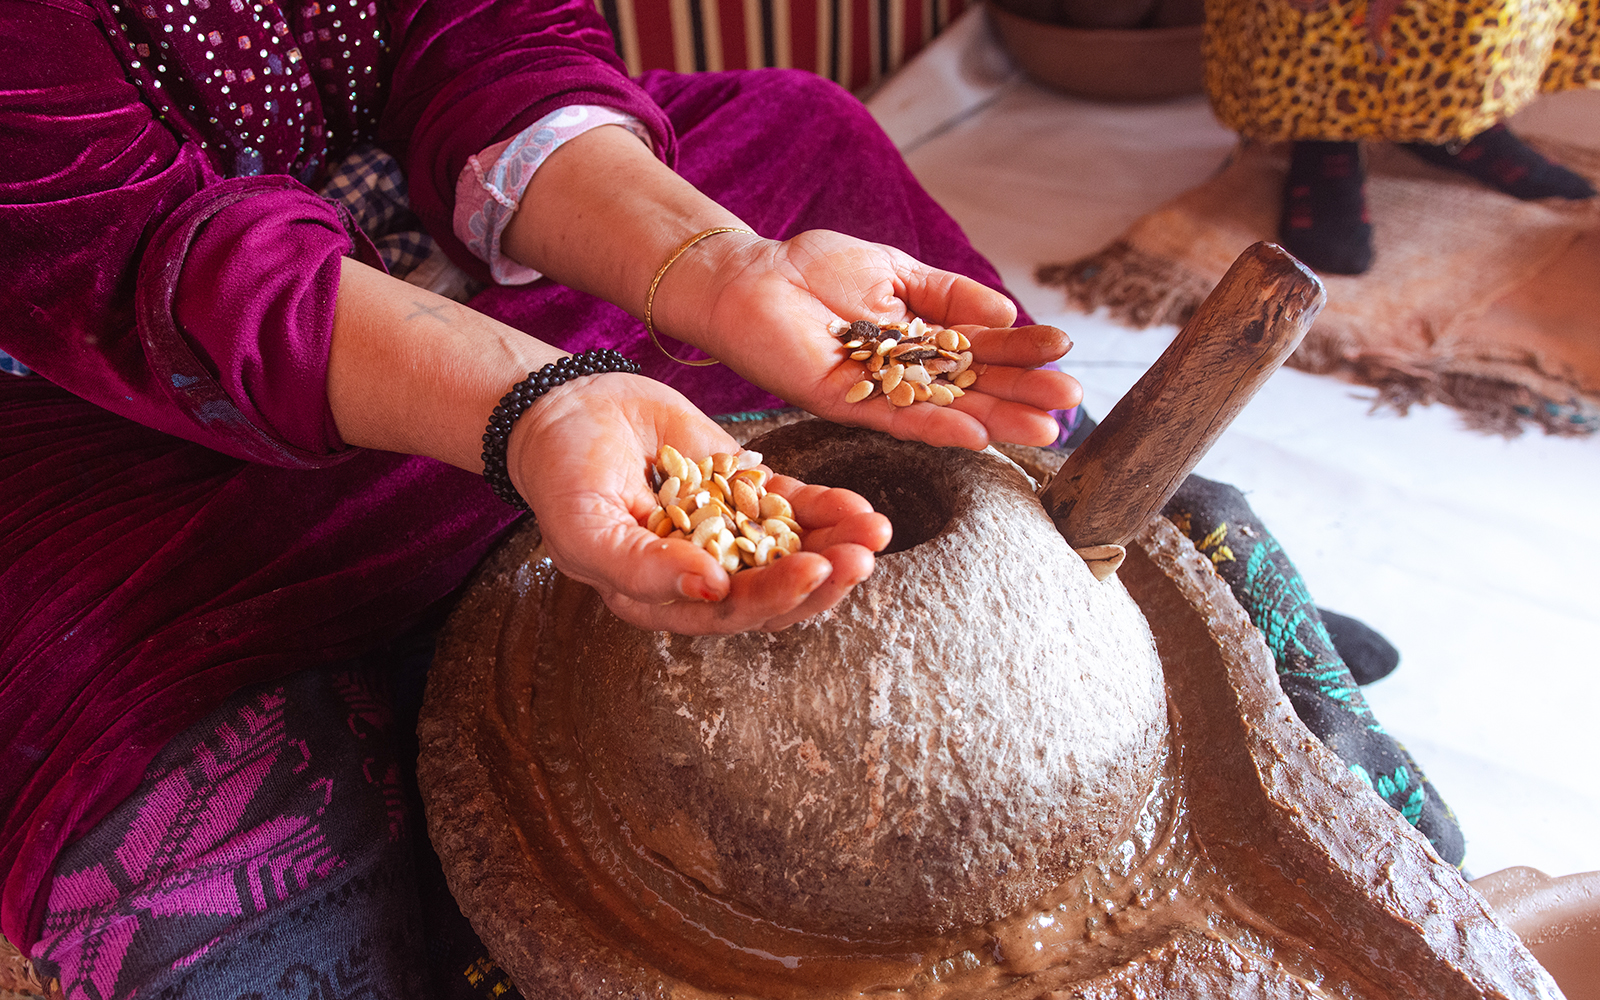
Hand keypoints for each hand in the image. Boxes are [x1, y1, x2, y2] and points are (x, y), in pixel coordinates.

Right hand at [507, 372, 892, 633]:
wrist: (567, 408)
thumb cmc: (561, 476)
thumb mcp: (587, 528)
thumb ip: (642, 568)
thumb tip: (712, 590)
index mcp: (662, 600)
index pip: (729, 614)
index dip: (773, 598)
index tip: (810, 571)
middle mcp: (704, 575)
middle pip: (775, 593)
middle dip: (822, 579)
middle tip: (858, 559)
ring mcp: (730, 532)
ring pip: (795, 552)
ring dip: (838, 548)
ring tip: (874, 534)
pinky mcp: (746, 491)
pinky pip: (797, 507)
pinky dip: (830, 509)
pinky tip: (861, 510)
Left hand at [662, 229, 1083, 450]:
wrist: (750, 277)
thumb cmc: (815, 268)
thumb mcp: (896, 271)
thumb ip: (948, 294)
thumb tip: (1005, 312)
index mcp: (920, 340)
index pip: (983, 349)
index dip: (1023, 352)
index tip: (1066, 353)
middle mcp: (905, 374)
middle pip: (974, 387)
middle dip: (1023, 395)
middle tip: (1071, 405)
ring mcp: (878, 392)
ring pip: (946, 411)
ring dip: (996, 420)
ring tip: (1044, 429)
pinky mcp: (845, 403)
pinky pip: (898, 421)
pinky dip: (938, 429)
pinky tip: (978, 435)